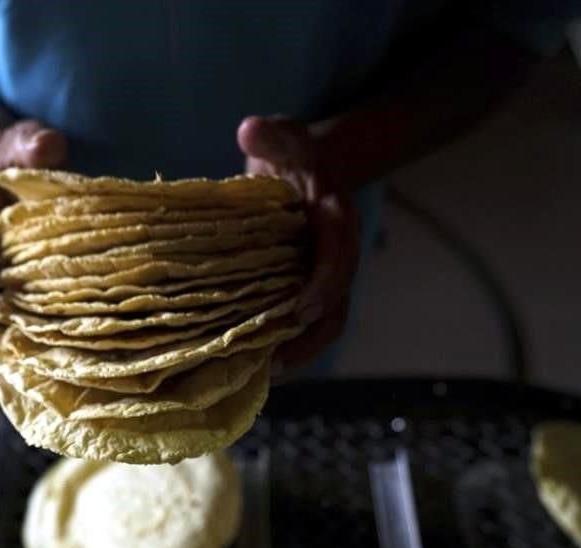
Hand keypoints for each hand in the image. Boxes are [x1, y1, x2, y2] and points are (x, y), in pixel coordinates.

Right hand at [0, 120, 66, 383]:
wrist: (14, 168)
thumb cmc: (16, 155)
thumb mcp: (22, 141)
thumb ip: (31, 142)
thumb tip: (49, 145)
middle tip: (0, 382)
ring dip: (0, 361)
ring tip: (25, 392)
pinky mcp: (4, 296)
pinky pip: (8, 329)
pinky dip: (21, 353)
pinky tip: (46, 376)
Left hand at [237, 115, 359, 379]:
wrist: (310, 168)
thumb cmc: (292, 154)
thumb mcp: (284, 136)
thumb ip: (271, 135)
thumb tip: (249, 130)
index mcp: (335, 220)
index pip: (338, 257)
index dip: (324, 285)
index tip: (300, 309)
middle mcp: (335, 256)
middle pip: (334, 308)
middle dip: (307, 340)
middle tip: (273, 365)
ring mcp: (321, 278)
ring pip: (320, 326)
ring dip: (294, 354)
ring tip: (259, 378)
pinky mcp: (304, 290)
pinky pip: (300, 327)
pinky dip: (281, 348)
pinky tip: (252, 368)